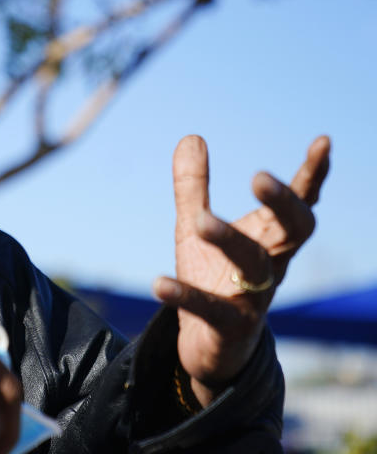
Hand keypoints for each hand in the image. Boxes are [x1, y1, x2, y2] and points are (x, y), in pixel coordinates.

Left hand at [153, 135, 329, 405]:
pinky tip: (158, 282)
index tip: (323, 142)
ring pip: (253, 266)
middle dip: (284, 203)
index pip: (300, 204)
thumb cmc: (212, 278)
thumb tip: (192, 136)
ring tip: (200, 220)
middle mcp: (271, 266)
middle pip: (294, 231)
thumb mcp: (195, 227)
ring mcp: (254, 297)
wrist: (210, 346)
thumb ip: (194, 186)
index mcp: (270, 239)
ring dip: (230, 239)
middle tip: (260, 175)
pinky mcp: (228, 327)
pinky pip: (209, 311)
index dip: (313, 175)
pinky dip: (184, 295)